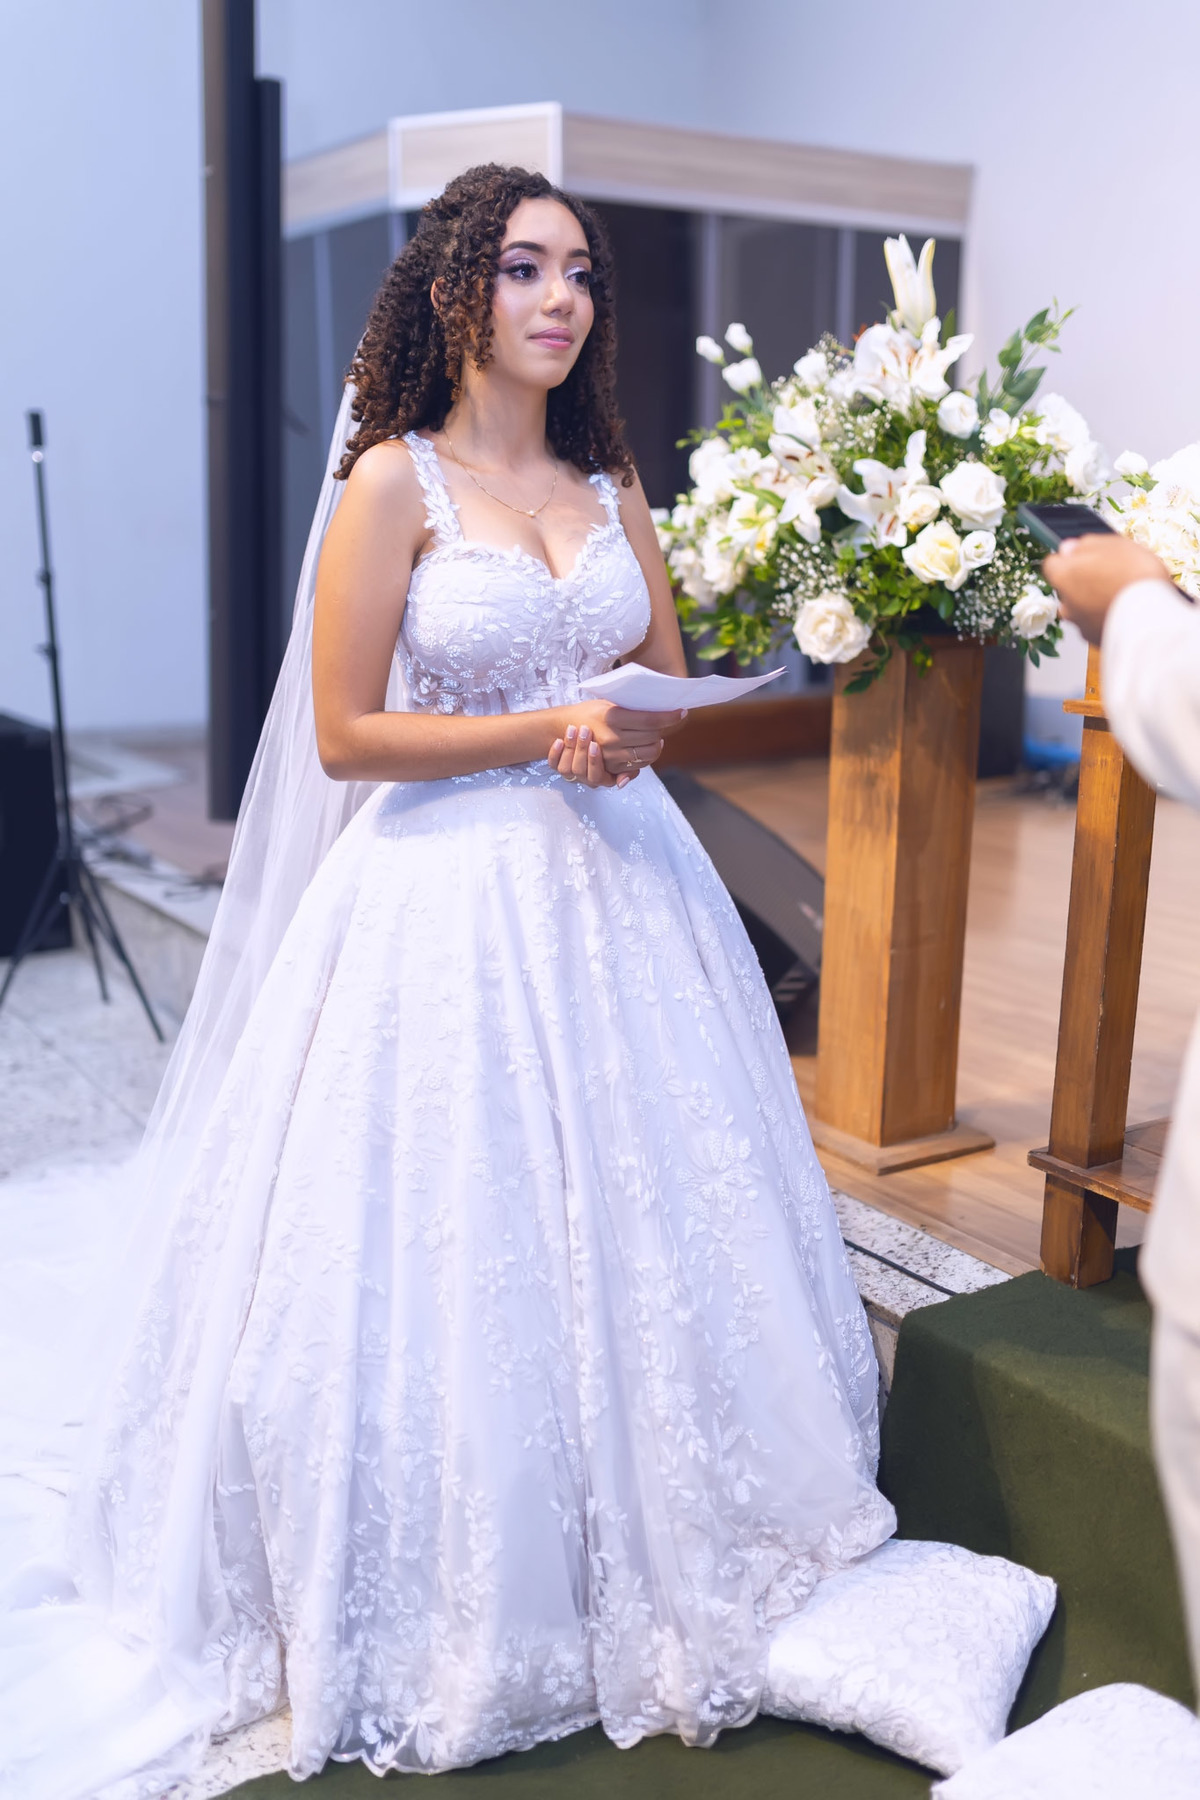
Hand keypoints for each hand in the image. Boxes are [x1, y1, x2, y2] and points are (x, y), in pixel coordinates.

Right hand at [547, 702, 685, 788]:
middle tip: (666, 723)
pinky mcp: (610, 767)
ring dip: (657, 745)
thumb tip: (657, 705)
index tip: (680, 712)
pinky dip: (647, 758)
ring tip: (656, 737)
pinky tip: (647, 748)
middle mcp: (612, 738)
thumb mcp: (608, 702)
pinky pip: (638, 766)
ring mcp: (611, 755)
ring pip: (648, 755)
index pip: (650, 719)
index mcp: (612, 717)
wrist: (564, 728)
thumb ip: (630, 706)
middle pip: (652, 738)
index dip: (669, 717)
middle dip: (663, 730)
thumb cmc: (589, 712)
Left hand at [1043, 535, 1169, 646]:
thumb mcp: (1113, 545)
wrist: (1152, 617)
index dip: (1070, 559)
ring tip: (1122, 595)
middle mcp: (1066, 604)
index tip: (1085, 556)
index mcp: (1064, 576)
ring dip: (1096, 602)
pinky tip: (1127, 611)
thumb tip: (1069, 548)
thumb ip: (1086, 545)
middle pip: (1068, 589)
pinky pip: (1098, 625)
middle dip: (1084, 582)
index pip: (1052, 564)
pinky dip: (1107, 618)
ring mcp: (1080, 625)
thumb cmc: (1134, 576)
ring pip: (1083, 609)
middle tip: (1111, 575)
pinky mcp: (1096, 640)